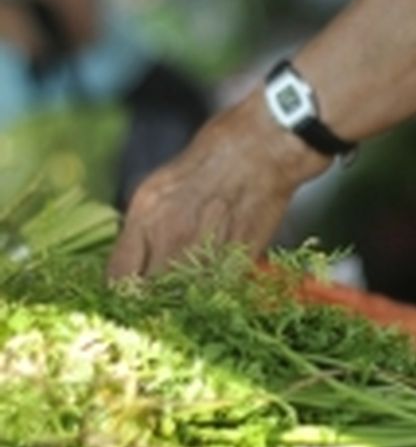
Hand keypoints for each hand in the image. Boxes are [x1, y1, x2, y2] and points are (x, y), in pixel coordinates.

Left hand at [106, 92, 329, 278]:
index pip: (119, 277)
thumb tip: (138, 259)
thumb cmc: (215, 154)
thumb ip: (147, 224)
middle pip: (152, 294)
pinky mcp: (240, 257)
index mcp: (146, 213)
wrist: (265, 146)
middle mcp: (172, 235)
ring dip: (189, 297)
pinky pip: (221, 288)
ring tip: (194, 288)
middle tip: (163, 300)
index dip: (124, 293)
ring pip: (188, 296)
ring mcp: (207, 248)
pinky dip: (219, 289)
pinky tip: (221, 277)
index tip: (132, 297)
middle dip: (155, 300)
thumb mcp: (162, 184)